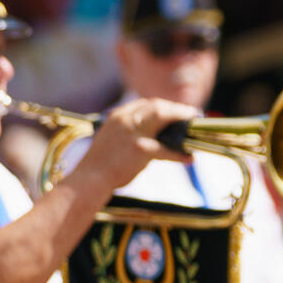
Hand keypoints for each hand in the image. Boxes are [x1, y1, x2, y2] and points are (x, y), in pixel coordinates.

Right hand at [84, 97, 198, 188]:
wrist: (89, 178)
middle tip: (190, 114)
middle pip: (156, 105)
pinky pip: (166, 149)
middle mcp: (125, 119)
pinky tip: (189, 158)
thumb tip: (155, 136)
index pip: (145, 103)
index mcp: (118, 116)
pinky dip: (179, 154)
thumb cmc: (101, 164)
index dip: (164, 106)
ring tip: (193, 127)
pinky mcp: (140, 149)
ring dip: (180, 119)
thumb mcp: (113, 139)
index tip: (175, 110)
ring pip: (162, 116)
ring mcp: (133, 132)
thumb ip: (130, 132)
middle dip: (175, 109)